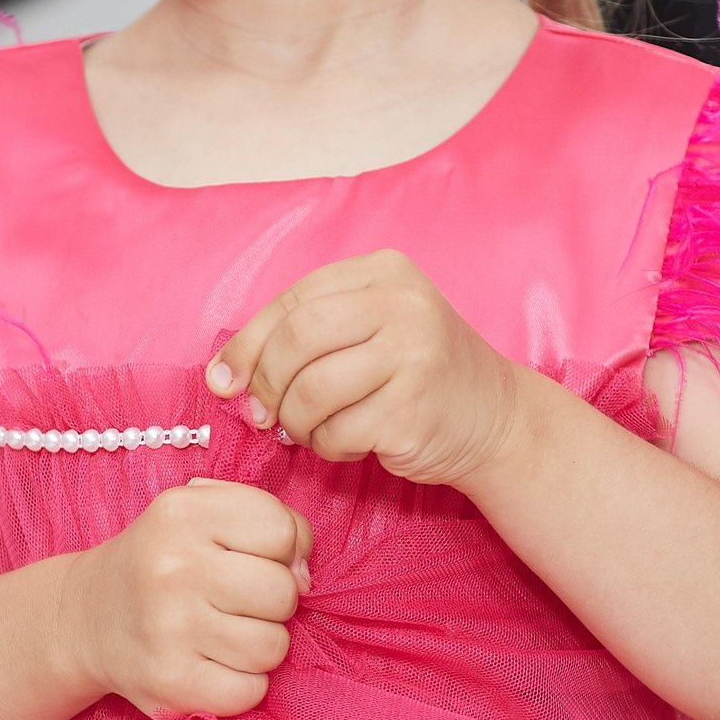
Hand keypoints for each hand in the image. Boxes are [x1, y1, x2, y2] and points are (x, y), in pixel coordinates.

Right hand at [62, 479, 311, 719]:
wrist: (87, 618)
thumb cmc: (164, 561)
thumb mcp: (203, 514)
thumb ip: (270, 521)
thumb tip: (305, 576)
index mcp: (183, 514)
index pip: (281, 529)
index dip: (279, 549)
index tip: (248, 559)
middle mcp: (173, 567)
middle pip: (283, 592)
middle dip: (272, 602)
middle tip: (236, 602)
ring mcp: (170, 629)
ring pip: (273, 646)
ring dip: (259, 645)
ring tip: (223, 633)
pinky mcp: (171, 684)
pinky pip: (251, 691)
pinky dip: (242, 684)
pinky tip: (213, 665)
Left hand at [206, 251, 522, 493]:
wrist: (496, 418)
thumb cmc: (417, 375)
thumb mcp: (370, 330)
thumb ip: (305, 336)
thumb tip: (223, 374)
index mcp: (384, 273)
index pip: (293, 301)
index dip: (248, 344)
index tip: (225, 380)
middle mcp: (402, 304)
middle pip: (297, 338)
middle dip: (267, 383)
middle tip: (264, 415)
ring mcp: (413, 354)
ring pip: (312, 389)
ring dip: (297, 422)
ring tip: (311, 430)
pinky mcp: (412, 408)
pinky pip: (339, 431)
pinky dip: (330, 446)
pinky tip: (350, 442)